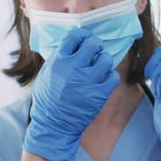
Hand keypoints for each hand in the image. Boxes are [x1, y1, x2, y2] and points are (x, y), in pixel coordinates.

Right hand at [23, 27, 119, 160]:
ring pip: (106, 59)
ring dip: (104, 60)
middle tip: (95, 49)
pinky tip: (104, 80)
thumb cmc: (48, 99)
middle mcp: (73, 69)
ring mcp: (87, 82)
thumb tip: (74, 40)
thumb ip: (60, 57)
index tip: (85, 38)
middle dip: (95, 45)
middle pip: (93, 44)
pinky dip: (110, 77)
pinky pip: (113, 77)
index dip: (82, 35)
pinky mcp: (98, 94)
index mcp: (58, 61)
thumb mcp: (47, 73)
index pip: (75, 37)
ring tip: (100, 66)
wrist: (53, 125)